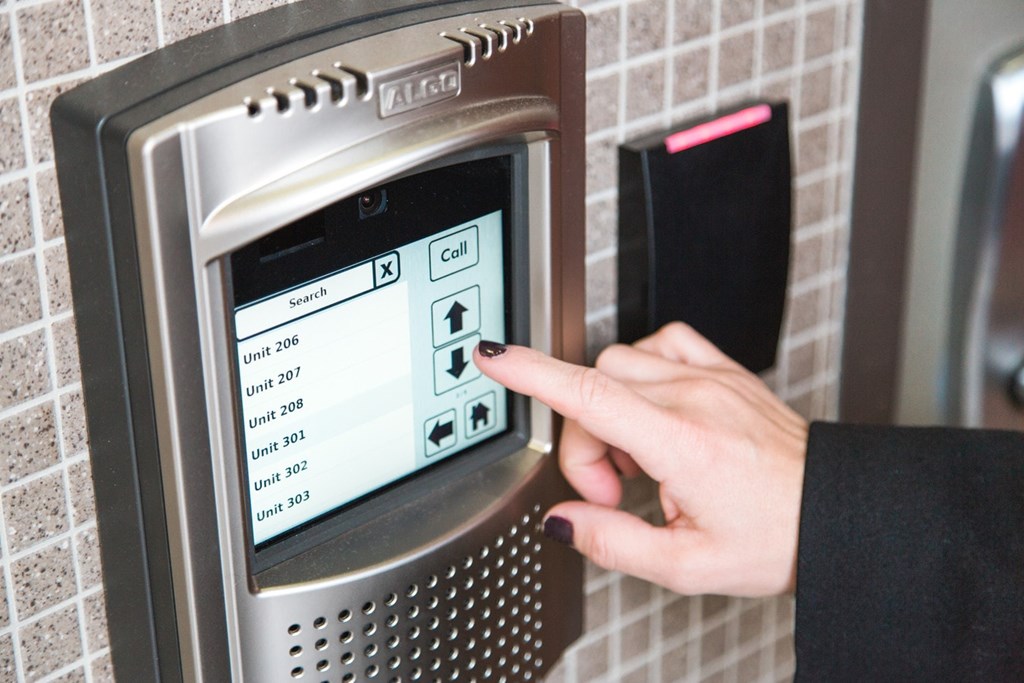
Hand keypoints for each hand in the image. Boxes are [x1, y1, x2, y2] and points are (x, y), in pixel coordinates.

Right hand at [474, 322, 807, 596]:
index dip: (531, 372)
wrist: (836, 512)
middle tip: (613, 488)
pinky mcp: (725, 369)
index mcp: (684, 444)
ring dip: (611, 410)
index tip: (494, 356)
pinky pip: (662, 344)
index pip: (589, 395)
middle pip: (595, 384)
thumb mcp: (688, 566)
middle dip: (584, 439)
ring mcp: (712, 377)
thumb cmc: (777, 537)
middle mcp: (696, 398)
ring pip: (621, 362)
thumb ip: (613, 542)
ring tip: (642, 459)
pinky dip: (642, 372)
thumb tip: (563, 520)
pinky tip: (656, 411)